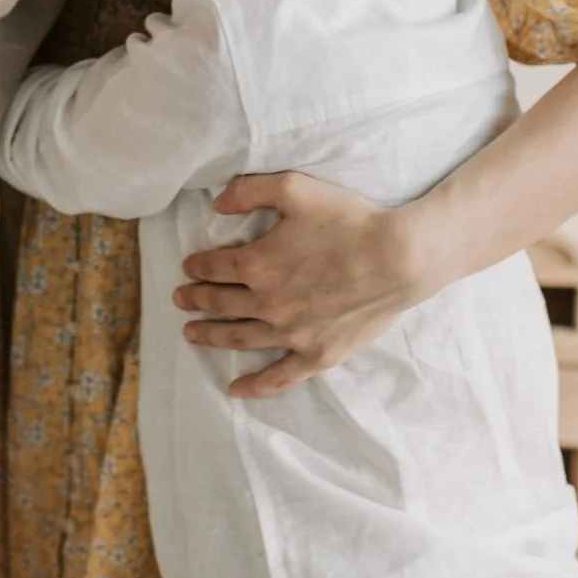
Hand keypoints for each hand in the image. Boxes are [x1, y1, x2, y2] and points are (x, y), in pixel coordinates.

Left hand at [174, 172, 427, 397]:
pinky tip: (234, 389)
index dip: (197, 266)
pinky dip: (254, 385)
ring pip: (239, 338)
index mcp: (257, 263)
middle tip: (179, 299)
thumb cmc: (348, 220)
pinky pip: (278, 376)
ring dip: (211, 335)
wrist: (399, 258)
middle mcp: (267, 303)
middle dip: (195, 300)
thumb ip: (248, 191)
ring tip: (190, 334)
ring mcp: (292, 333)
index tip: (187, 267)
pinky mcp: (318, 354)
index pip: (214, 267)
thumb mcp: (293, 188)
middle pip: (220, 303)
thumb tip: (215, 203)